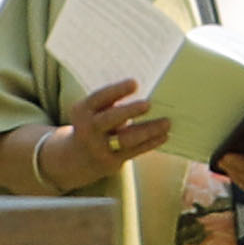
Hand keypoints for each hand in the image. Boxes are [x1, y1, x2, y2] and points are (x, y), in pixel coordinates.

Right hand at [50, 77, 170, 184]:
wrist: (76, 158)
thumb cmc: (95, 123)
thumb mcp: (94, 111)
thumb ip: (112, 102)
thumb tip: (149, 93)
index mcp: (82, 110)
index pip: (98, 98)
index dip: (116, 90)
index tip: (135, 83)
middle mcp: (88, 129)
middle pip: (109, 119)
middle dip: (129, 111)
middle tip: (148, 104)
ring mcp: (98, 147)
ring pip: (125, 139)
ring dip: (148, 130)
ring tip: (167, 122)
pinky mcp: (110, 162)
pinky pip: (134, 151)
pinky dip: (150, 143)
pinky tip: (164, 135)